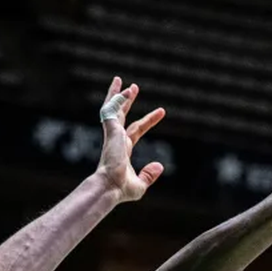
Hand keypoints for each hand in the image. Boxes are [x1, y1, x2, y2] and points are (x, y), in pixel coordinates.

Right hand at [96, 77, 165, 201]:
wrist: (109, 187)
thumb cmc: (121, 190)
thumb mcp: (140, 185)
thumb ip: (149, 175)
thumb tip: (160, 165)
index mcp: (122, 150)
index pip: (136, 130)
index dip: (149, 120)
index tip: (162, 111)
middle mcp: (116, 140)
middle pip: (121, 115)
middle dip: (126, 101)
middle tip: (133, 87)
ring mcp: (112, 134)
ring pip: (114, 109)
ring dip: (118, 95)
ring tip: (122, 80)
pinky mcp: (110, 131)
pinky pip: (112, 110)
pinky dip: (118, 99)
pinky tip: (127, 90)